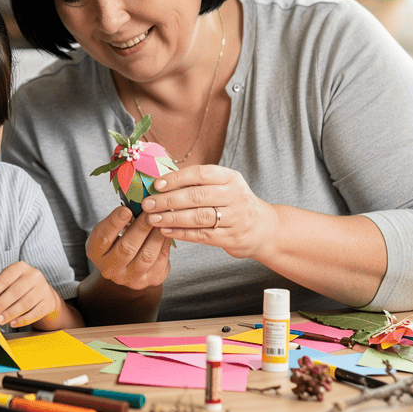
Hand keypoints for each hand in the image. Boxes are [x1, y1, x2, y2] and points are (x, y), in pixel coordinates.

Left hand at [0, 262, 60, 327]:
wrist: (42, 293)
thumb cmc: (19, 287)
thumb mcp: (6, 283)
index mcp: (20, 267)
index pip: (5, 278)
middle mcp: (34, 275)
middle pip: (15, 291)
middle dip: (0, 304)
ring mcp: (43, 289)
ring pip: (25, 303)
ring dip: (10, 313)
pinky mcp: (49, 302)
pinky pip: (35, 313)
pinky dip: (22, 320)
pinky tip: (12, 323)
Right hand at [85, 205, 171, 288]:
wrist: (128, 266)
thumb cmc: (117, 240)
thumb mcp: (111, 229)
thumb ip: (119, 218)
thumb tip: (137, 202)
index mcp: (96, 253)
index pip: (103, 237)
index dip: (114, 223)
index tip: (126, 210)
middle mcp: (110, 269)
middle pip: (126, 248)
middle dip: (140, 228)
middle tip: (150, 212)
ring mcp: (130, 278)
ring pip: (146, 257)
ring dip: (155, 236)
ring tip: (161, 221)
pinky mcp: (150, 281)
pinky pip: (161, 261)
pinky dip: (165, 244)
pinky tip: (167, 231)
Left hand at [142, 164, 279, 259]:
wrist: (264, 228)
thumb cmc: (233, 203)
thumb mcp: (224, 186)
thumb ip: (198, 182)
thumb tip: (161, 180)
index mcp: (231, 178)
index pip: (201, 173)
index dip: (177, 178)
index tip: (157, 184)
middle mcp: (235, 196)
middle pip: (197, 197)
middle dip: (168, 200)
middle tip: (148, 204)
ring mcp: (235, 218)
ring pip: (198, 217)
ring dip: (172, 218)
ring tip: (152, 218)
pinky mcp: (232, 238)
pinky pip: (202, 235)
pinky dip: (181, 233)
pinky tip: (165, 231)